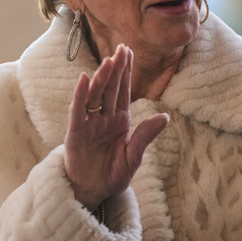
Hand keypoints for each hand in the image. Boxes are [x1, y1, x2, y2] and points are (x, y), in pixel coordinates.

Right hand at [64, 44, 169, 211]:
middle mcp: (104, 118)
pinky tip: (85, 80)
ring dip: (101, 78)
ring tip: (108, 60)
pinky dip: (80, 95)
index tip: (129, 51)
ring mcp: (89, 124)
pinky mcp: (76, 134)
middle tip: (121, 48)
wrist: (93, 192)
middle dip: (116, 69)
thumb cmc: (112, 175)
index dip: (126, 71)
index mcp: (119, 120)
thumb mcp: (133, 157)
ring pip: (96, 96)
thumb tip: (165, 116)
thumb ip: (145, 136)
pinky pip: (78, 111)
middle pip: (110, 89)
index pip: (123, 91)